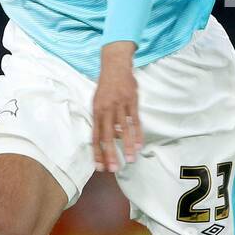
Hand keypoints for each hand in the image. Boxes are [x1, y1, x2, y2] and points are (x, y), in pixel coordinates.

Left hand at [92, 41, 141, 172]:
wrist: (115, 65)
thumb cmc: (105, 87)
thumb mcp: (98, 102)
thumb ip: (102, 120)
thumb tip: (110, 138)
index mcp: (96, 112)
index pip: (95, 137)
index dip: (97, 153)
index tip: (99, 167)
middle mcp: (106, 110)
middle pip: (107, 136)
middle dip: (109, 154)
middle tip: (113, 169)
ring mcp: (120, 106)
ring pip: (123, 130)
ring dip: (127, 147)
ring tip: (130, 160)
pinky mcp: (132, 101)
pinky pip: (135, 120)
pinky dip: (138, 133)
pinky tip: (140, 145)